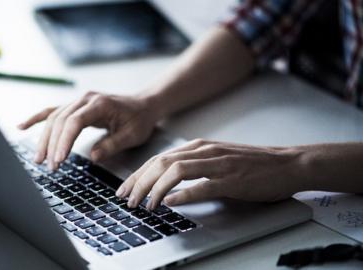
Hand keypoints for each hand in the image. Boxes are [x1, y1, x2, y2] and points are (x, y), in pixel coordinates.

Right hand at [18, 91, 158, 169]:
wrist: (144, 105)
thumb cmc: (140, 120)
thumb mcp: (132, 135)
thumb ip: (112, 144)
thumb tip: (92, 156)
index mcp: (99, 104)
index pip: (75, 121)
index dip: (65, 140)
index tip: (59, 158)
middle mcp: (85, 99)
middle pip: (61, 120)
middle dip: (53, 144)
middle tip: (50, 166)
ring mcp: (78, 101)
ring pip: (54, 118)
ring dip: (44, 138)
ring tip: (39, 159)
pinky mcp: (75, 107)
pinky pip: (53, 111)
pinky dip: (37, 119)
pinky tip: (22, 126)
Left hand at [115, 139, 304, 209]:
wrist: (287, 163)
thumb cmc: (252, 164)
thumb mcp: (216, 159)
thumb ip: (193, 166)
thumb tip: (166, 182)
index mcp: (199, 147)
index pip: (159, 158)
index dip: (138, 174)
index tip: (125, 189)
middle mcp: (205, 151)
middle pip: (161, 163)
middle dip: (139, 182)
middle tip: (127, 200)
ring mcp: (219, 163)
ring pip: (176, 171)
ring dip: (155, 188)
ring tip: (145, 204)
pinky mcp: (233, 179)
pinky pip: (203, 185)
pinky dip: (183, 194)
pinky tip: (170, 202)